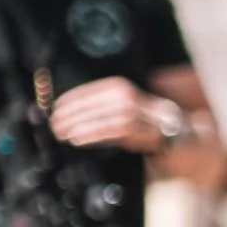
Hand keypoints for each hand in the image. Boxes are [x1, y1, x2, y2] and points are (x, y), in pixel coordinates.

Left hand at [47, 78, 180, 152]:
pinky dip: (91, 135)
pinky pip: (109, 131)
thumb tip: (67, 116)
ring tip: (61, 133)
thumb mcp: (118, 107)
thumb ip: (97, 109)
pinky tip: (77, 139)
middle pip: (91, 104)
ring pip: (98, 117)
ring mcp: (132, 111)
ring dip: (77, 126)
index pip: (87, 91)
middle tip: (54, 124)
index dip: (69, 101)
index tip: (55, 109)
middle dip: (70, 115)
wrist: (173, 126)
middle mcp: (125, 95)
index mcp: (117, 86)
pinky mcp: (136, 127)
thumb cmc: (140, 119)